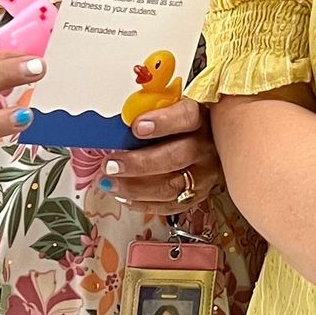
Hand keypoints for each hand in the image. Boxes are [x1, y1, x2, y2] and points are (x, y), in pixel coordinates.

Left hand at [106, 99, 223, 211]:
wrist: (204, 144)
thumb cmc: (179, 125)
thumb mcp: (168, 110)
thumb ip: (149, 112)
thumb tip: (119, 124)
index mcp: (201, 118)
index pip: (187, 117)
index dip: (163, 122)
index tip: (136, 127)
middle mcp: (206, 148)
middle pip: (177, 157)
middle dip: (140, 163)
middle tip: (111, 164)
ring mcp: (204, 175)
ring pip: (171, 186)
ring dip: (135, 187)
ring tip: (110, 182)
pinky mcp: (197, 195)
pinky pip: (169, 205)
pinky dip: (143, 203)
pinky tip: (124, 197)